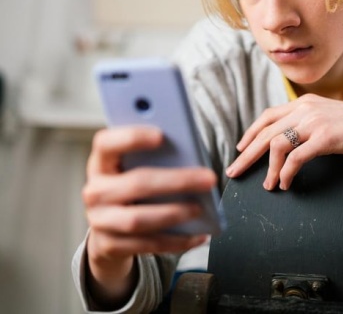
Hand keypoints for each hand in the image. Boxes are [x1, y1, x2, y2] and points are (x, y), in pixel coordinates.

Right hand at [82, 126, 216, 305]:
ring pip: (138, 219)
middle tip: (208, 178)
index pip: (106, 144)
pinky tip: (199, 235)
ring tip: (201, 209)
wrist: (109, 227)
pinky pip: (147, 245)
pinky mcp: (110, 245)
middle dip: (177, 181)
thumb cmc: (133, 185)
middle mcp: (95, 191)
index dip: (131, 138)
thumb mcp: (135, 166)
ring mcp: (100, 221)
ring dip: (174, 214)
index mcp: (101, 162)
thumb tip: (192, 157)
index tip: (161, 135)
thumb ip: (156, 157)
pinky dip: (176, 241)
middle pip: (136, 183)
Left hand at [226, 94, 342, 190]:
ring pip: (277, 145)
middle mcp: (306, 108)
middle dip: (247, 154)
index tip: (240, 149)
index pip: (268, 116)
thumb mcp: (326, 117)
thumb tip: (285, 139)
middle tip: (235, 172)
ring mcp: (315, 121)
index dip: (250, 133)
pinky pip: (296, 157)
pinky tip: (286, 183)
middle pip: (266, 132)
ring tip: (268, 185)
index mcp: (304, 102)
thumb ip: (306, 121)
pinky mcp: (325, 137)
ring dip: (269, 169)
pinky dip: (286, 173)